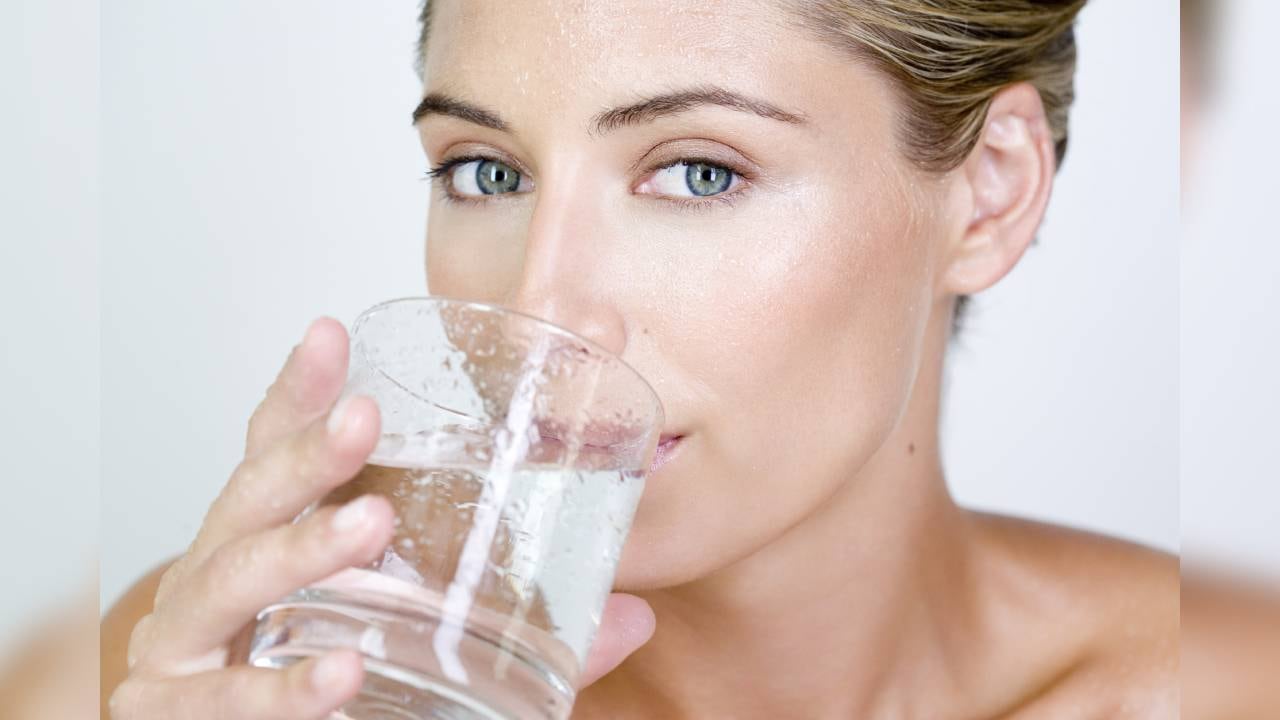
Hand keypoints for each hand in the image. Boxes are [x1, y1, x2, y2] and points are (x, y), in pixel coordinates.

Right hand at [109, 318, 653, 718]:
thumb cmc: (315, 657)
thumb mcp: (405, 620)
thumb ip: (518, 617)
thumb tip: (635, 614)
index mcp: (269, 533)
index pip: (274, 449)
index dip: (300, 391)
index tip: (333, 332)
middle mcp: (220, 572)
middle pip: (250, 494)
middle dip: (307, 452)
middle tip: (365, 419)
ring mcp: (192, 640)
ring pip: (234, 577)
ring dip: (302, 548)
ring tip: (368, 524)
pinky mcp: (188, 713)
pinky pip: (233, 698)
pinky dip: (287, 687)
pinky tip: (342, 670)